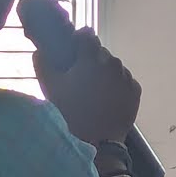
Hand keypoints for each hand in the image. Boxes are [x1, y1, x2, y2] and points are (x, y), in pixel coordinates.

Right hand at [36, 27, 140, 146]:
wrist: (98, 141)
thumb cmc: (71, 112)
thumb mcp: (50, 87)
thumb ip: (43, 63)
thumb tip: (40, 50)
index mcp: (92, 57)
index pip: (86, 35)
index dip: (78, 41)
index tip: (72, 52)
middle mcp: (113, 63)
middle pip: (100, 52)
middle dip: (90, 60)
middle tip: (80, 78)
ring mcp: (127, 76)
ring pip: (113, 66)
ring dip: (104, 72)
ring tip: (93, 91)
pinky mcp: (136, 90)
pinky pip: (124, 80)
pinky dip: (116, 84)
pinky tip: (106, 98)